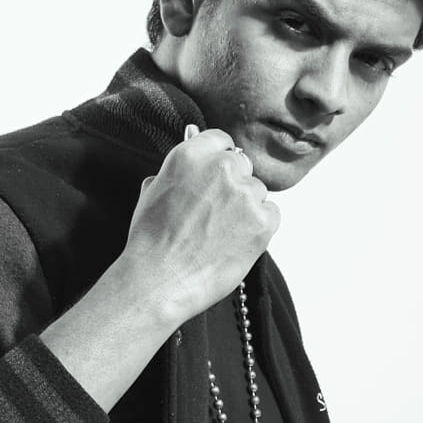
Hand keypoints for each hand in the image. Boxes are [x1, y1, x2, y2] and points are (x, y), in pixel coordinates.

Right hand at [122, 124, 280, 323]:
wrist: (159, 281)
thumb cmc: (151, 243)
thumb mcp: (152, 191)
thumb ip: (178, 169)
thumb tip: (193, 154)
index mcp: (190, 155)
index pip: (221, 141)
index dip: (219, 161)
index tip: (217, 176)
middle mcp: (220, 168)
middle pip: (241, 166)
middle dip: (232, 186)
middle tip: (215, 213)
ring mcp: (244, 194)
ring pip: (257, 191)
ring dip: (245, 208)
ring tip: (220, 233)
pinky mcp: (262, 221)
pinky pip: (271, 214)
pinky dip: (259, 227)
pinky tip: (235, 242)